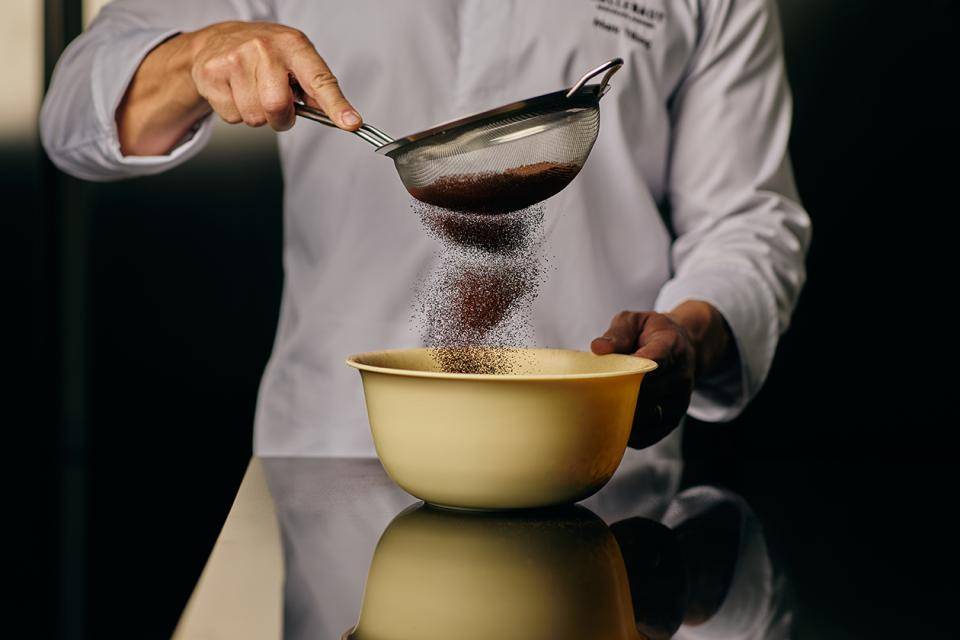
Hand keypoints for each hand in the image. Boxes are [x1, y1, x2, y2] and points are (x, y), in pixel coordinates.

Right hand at [118, 21, 360, 154]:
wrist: (218, 40)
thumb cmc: (266, 54)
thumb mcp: (296, 61)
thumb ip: (318, 88)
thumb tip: (343, 118)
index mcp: (294, 46)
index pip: (320, 80)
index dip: (336, 105)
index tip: (351, 123)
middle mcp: (264, 48)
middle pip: (277, 106)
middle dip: (280, 117)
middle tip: (277, 105)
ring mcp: (235, 59)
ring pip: (254, 117)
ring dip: (257, 115)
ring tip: (253, 92)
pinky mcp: (212, 73)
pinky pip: (232, 117)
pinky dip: (236, 113)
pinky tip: (235, 91)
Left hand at [590, 301, 731, 448]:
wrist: (684, 346)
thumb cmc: (651, 332)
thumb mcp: (635, 320)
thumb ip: (618, 333)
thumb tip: (597, 348)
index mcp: (670, 345)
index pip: (655, 360)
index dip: (632, 370)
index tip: (611, 373)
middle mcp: (680, 374)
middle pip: (646, 394)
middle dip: (615, 395)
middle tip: (588, 394)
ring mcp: (679, 399)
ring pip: (646, 418)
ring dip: (619, 417)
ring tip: (598, 408)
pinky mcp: (674, 418)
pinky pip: (649, 435)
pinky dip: (628, 434)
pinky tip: (612, 423)